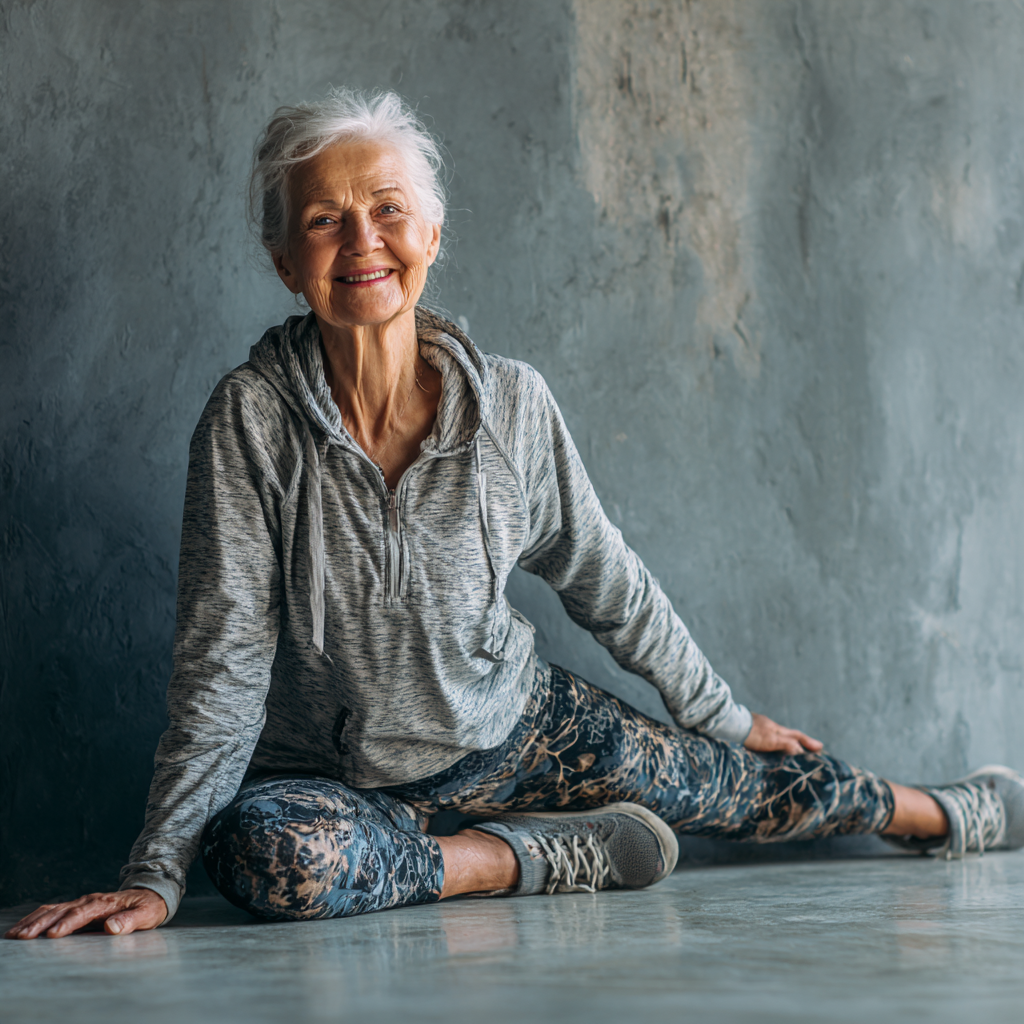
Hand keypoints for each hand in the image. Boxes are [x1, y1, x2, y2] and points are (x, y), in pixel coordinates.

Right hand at [4, 888, 166, 939]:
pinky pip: (53, 910)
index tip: (53, 935)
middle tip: (23, 937)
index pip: (82, 913)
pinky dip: (36, 918)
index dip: (68, 924)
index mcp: (105, 903)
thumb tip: (112, 927)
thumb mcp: (147, 914)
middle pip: (61, 910)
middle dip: (41, 923)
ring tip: (15, 934)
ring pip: (53, 909)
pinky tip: (23, 927)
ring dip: (33, 921)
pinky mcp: (76, 908)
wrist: (149, 894)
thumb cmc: (148, 906)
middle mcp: (90, 900)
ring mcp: (81, 903)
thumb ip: (131, 920)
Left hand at [744, 712, 823, 755]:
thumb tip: (800, 750)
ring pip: (777, 735)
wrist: (728, 724)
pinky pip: (766, 736)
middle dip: (800, 741)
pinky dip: (773, 742)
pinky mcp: (750, 730)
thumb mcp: (770, 740)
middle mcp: (770, 727)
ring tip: (792, 750)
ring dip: (786, 742)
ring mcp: (760, 727)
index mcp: (776, 729)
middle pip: (788, 734)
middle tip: (811, 748)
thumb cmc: (750, 733)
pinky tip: (769, 747)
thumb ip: (785, 744)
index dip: (808, 742)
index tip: (820, 747)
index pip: (796, 736)